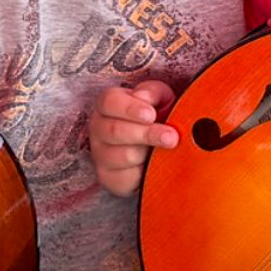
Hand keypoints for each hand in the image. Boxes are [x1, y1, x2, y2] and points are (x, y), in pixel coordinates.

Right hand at [88, 81, 178, 196]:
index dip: (130, 108)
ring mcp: (100, 154)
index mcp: (108, 105)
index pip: (109, 102)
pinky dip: (142, 172)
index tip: (151, 115)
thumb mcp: (159, 99)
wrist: (155, 148)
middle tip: (171, 137)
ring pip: (122, 155)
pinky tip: (153, 164)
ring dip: (147, 153)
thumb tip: (145, 97)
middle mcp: (99, 128)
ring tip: (166, 150)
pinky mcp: (107, 177)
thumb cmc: (155, 118)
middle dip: (146, 134)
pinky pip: (124, 177)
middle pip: (114, 130)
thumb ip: (153, 92)